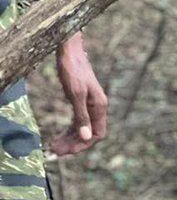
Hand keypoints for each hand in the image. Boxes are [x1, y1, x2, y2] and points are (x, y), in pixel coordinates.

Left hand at [52, 34, 107, 155]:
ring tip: (55, 146)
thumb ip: (82, 116)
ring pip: (82, 129)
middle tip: (56, 151)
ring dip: (70, 139)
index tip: (68, 151)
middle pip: (88, 134)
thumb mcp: (76, 93)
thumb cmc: (72, 68)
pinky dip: (70, 130)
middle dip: (73, 144)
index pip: (96, 134)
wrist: (68, 48)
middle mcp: (97, 108)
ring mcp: (90, 104)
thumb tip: (85, 137)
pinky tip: (61, 134)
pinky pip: (78, 121)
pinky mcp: (82, 100)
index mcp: (99, 107)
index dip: (83, 145)